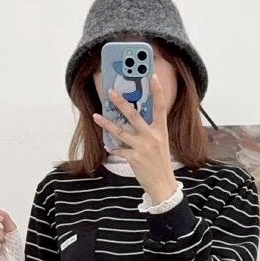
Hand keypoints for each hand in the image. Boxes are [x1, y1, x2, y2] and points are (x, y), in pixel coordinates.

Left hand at [93, 74, 177, 204]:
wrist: (162, 184)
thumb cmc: (160, 163)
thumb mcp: (161, 143)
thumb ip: (150, 130)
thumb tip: (135, 119)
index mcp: (161, 131)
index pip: (160, 107)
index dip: (157, 91)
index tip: (152, 76)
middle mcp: (152, 137)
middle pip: (134, 115)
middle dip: (121, 102)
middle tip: (110, 92)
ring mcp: (142, 147)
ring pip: (120, 132)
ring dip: (107, 124)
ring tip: (96, 116)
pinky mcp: (133, 158)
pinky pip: (118, 149)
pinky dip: (112, 147)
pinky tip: (108, 145)